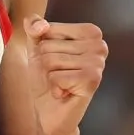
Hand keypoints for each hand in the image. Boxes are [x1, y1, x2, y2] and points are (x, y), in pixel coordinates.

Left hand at [25, 15, 107, 134]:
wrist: (49, 110)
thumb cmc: (46, 77)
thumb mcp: (37, 47)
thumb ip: (34, 27)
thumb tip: (39, 24)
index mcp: (90, 32)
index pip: (50, 27)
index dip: (44, 45)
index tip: (55, 58)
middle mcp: (99, 45)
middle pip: (49, 45)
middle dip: (46, 63)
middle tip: (58, 75)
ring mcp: (98, 63)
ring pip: (51, 60)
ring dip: (49, 76)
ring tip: (61, 83)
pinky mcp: (92, 80)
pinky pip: (56, 76)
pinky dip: (54, 87)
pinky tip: (64, 93)